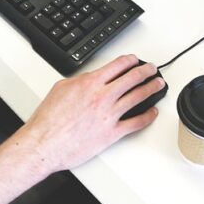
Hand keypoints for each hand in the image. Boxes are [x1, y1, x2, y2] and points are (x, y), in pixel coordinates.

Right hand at [20, 55, 162, 174]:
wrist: (45, 144)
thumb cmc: (48, 121)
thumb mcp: (60, 89)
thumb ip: (79, 81)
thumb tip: (90, 78)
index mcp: (90, 83)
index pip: (117, 65)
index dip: (130, 60)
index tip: (135, 60)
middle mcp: (102, 97)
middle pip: (132, 78)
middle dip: (146, 71)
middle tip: (152, 69)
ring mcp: (109, 115)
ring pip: (138, 97)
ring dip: (151, 89)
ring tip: (158, 85)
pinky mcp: (112, 133)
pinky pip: (136, 123)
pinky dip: (148, 116)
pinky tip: (153, 112)